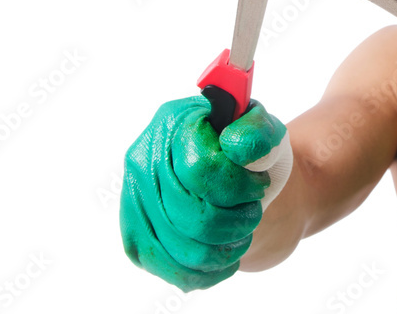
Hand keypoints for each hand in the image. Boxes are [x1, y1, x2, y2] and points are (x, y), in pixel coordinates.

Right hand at [120, 96, 292, 289]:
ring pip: (184, 251)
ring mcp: (134, 203)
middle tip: (253, 211)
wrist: (235, 176)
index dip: (238, 186)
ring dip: (226, 248)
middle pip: (192, 218)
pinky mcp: (137, 240)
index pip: (200, 171)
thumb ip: (256, 132)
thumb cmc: (248, 150)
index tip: (259, 184)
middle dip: (237, 222)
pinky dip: (209, 271)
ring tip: (243, 232)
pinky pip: (172, 271)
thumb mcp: (263, 129)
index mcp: (172, 124)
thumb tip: (235, 148)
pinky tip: (227, 255)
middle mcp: (143, 162)